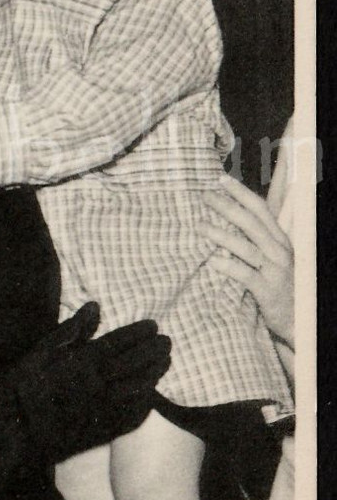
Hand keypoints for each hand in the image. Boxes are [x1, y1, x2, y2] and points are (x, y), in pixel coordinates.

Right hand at [14, 304, 171, 459]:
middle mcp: (98, 384)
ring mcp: (102, 410)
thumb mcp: (39, 351)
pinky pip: (129, 418)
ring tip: (166, 363)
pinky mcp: (100, 432)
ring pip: (137, 389)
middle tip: (167, 342)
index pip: (119, 343)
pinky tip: (149, 398)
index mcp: (83, 361)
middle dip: (153, 351)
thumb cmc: (20, 387)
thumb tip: (95, 307)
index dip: (139, 333)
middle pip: (134, 364)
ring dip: (154, 375)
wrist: (12, 433)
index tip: (153, 326)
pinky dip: (143, 405)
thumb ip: (70, 330)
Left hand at [201, 177, 293, 347]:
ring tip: (199, 226)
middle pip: (251, 223)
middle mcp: (279, 252)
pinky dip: (229, 267)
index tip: (221, 179)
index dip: (241, 193)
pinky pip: (246, 276)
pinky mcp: (268, 292)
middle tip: (204, 196)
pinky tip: (212, 261)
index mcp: (280, 241)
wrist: (300, 320)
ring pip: (247, 247)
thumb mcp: (273, 259)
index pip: (261, 209)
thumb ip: (256, 240)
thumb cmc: (280, 286)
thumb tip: (228, 220)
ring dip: (222, 235)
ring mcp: (275, 271)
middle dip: (227, 207)